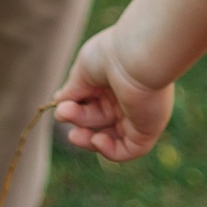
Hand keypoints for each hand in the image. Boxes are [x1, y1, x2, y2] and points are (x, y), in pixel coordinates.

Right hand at [54, 23, 174, 161]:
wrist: (138, 56)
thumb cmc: (111, 55)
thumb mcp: (83, 69)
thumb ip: (72, 89)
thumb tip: (59, 101)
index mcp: (113, 81)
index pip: (90, 102)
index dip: (73, 107)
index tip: (60, 106)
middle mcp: (126, 98)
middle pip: (96, 119)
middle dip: (77, 119)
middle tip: (64, 114)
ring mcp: (136, 115)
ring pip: (109, 138)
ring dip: (87, 140)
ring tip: (74, 135)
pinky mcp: (147, 129)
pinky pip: (127, 150)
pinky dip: (108, 151)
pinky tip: (97, 139)